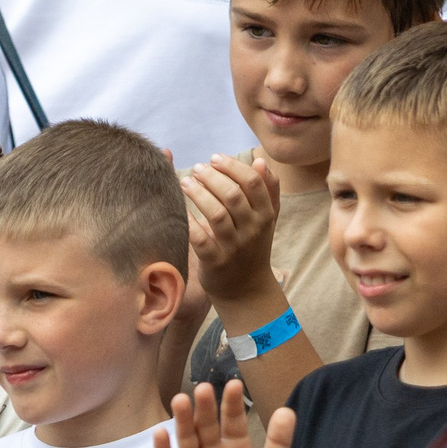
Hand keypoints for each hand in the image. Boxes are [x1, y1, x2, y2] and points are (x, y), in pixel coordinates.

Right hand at [151, 381, 276, 447]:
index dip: (232, 404)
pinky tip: (160, 433)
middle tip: (203, 389)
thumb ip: (279, 443)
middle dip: (205, 408)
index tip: (234, 385)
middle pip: (206, 425)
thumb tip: (287, 410)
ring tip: (180, 401)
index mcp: (235, 447)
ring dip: (182, 420)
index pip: (233, 420)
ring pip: (186, 439)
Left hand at [183, 154, 281, 304]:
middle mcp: (253, 229)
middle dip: (212, 177)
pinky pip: (200, 239)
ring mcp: (234, 247)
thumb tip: (260, 161)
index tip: (214, 158)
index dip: (232, 166)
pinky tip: (179, 210)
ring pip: (216, 214)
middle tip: (196, 168)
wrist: (246, 289)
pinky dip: (189, 222)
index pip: (253, 182)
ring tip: (185, 182)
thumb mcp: (267, 218)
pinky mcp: (216, 262)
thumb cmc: (252, 246)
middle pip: (233, 195)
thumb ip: (267, 189)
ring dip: (198, 194)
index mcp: (266, 214)